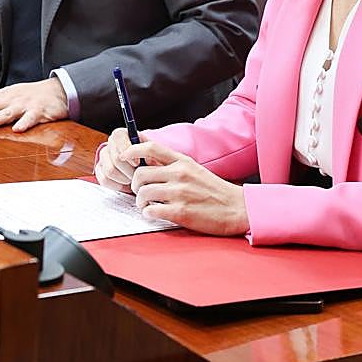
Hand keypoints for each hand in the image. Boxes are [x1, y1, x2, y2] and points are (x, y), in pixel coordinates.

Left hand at [0, 77, 68, 131]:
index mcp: (2, 96)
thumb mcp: (6, 93)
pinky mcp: (39, 111)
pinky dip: (25, 123)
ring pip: (7, 112)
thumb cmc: (30, 94)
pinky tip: (18, 129)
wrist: (58, 90)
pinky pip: (31, 118)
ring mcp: (24, 105)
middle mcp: (10, 99)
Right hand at [94, 127, 146, 192]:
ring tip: (133, 180)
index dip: (128, 151)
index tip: (138, 163)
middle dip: (129, 171)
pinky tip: (126, 185)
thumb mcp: (153, 153)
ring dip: (124, 179)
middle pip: (116, 158)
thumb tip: (148, 160)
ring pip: (110, 171)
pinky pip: (104, 180)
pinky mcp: (99, 170)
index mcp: (121, 135)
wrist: (143, 169)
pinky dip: (117, 185)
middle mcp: (110, 144)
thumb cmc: (148, 159)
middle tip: (138, 176)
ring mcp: (103, 158)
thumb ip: (151, 154)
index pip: (118, 137)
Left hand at [122, 141, 249, 235]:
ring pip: (142, 193)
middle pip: (140, 174)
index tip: (123, 157)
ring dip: (141, 201)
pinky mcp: (181, 212)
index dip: (132, 150)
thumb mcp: (193, 169)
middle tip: (140, 192)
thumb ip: (172, 165)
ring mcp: (180, 193)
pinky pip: (151, 211)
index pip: (151, 148)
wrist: (237, 208)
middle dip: (135, 185)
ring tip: (148, 205)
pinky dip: (148, 213)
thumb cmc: (214, 190)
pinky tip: (155, 213)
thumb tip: (147, 162)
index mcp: (182, 162)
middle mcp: (180, 174)